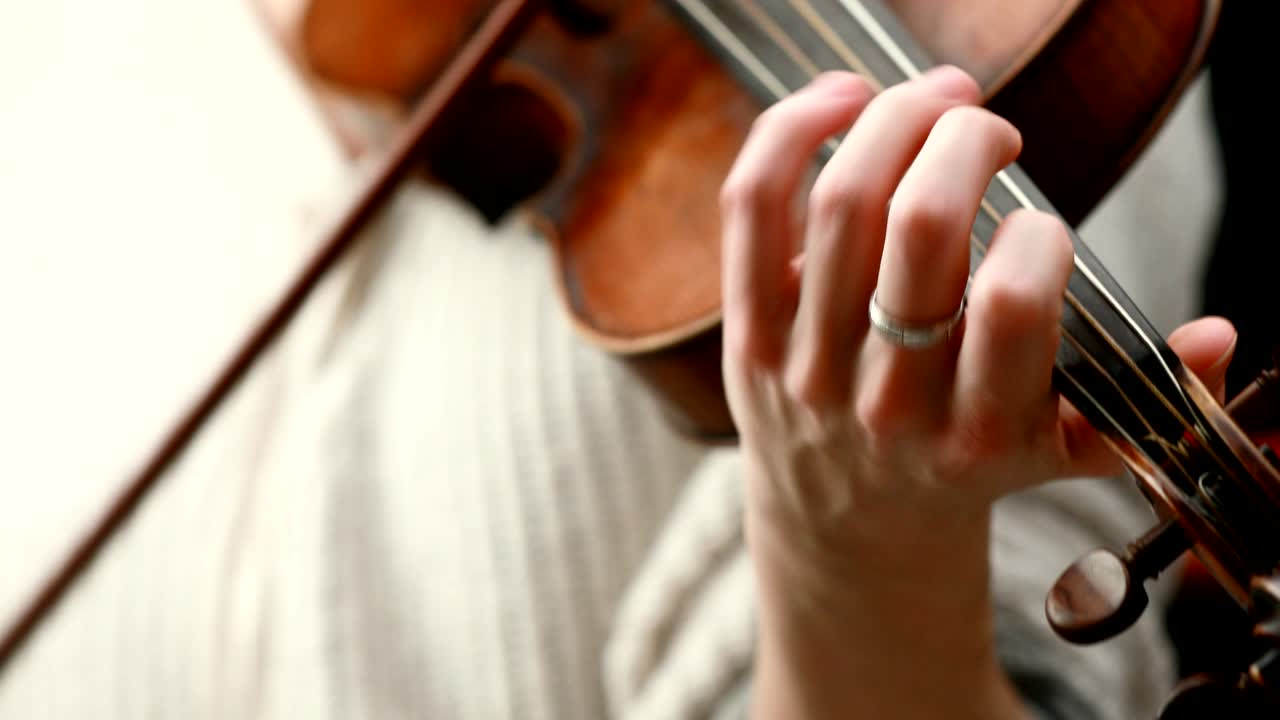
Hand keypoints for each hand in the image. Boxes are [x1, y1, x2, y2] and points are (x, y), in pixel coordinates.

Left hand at [718, 66, 1235, 718]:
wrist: (843, 522)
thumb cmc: (958, 465)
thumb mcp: (1057, 454)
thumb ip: (1138, 402)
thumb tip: (1217, 336)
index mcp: (981, 430)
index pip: (1016, 303)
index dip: (1040, 233)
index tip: (1039, 226)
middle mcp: (888, 400)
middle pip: (922, 224)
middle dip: (967, 138)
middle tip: (987, 127)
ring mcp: (808, 363)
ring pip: (842, 201)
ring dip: (894, 118)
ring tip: (930, 102)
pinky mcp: (747, 332)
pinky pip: (754, 208)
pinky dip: (793, 132)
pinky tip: (841, 101)